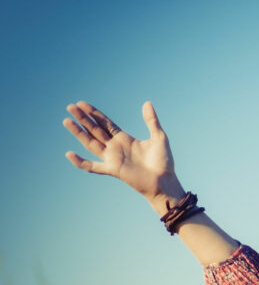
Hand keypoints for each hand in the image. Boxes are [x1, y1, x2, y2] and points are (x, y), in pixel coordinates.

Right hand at [63, 101, 182, 206]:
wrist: (165, 182)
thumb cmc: (163, 162)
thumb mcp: (159, 137)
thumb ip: (151, 121)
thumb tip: (147, 103)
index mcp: (124, 139)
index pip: (105, 123)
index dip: (94, 114)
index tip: (82, 104)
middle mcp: (116, 148)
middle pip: (95, 130)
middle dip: (83, 118)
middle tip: (70, 106)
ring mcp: (113, 158)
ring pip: (91, 143)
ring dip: (78, 132)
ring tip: (67, 120)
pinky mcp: (113, 170)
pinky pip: (93, 167)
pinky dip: (80, 162)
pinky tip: (69, 154)